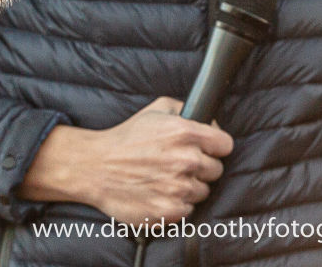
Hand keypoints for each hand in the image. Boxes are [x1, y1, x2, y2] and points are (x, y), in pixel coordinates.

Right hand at [16, 97, 233, 223]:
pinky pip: (188, 210)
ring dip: (189, 187)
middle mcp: (186, 160)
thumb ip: (185, 110)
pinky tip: (160, 193)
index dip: (216, 147)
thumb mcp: (156, 110)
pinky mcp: (169, 211)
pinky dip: (177, 204)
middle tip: (180, 165)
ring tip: (166, 179)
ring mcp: (178, 188)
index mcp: (185, 133)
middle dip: (201, 167)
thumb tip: (207, 120)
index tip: (208, 150)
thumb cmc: (126, 138)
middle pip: (216, 170)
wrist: (95, 167)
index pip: (225, 145)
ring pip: (203, 191)